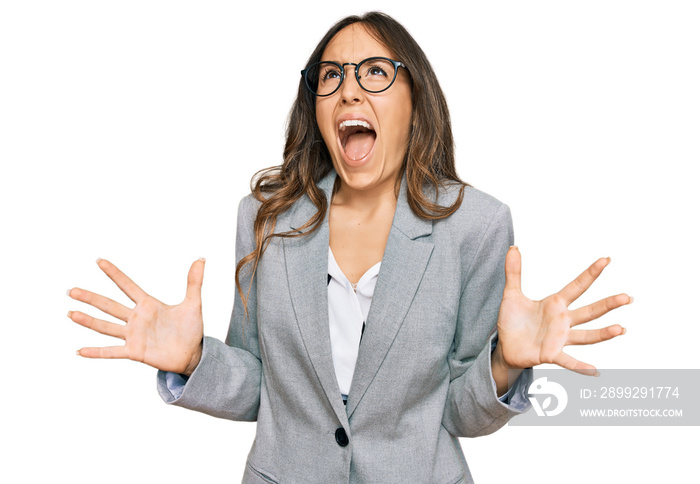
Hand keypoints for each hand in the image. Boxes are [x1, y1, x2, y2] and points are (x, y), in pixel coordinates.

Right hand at [68, 258, 204, 375]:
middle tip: (71, 290)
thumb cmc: (191, 329)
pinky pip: (112, 352)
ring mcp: (133, 335)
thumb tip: (201, 258)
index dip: (114, 274)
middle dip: (91, 298)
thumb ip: (194, 282)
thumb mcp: (194, 304)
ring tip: (71, 313)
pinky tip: (79, 351)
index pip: (127, 286)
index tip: (99, 261)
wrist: (193, 354)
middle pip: (109, 305)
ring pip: (106, 326)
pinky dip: (96, 352)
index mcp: (148, 305)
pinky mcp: (134, 352)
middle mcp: (137, 318)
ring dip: (88, 321)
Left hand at [494, 246, 631, 375]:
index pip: (577, 286)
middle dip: (608, 304)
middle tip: (627, 297)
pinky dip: (580, 366)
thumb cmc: (513, 321)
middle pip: (590, 311)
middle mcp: (563, 321)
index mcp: (555, 304)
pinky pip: (568, 361)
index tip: (606, 260)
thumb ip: (514, 272)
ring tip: (621, 329)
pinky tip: (594, 370)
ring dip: (603, 334)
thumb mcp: (512, 294)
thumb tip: (513, 247)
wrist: (505, 347)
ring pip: (586, 335)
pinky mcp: (551, 354)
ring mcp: (559, 338)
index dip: (591, 273)